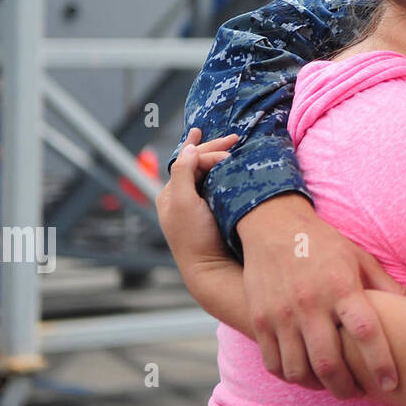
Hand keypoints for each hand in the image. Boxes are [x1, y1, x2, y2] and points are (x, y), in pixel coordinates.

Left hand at [157, 128, 238, 268]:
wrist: (211, 269)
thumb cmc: (194, 237)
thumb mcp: (183, 202)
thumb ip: (182, 173)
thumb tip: (188, 148)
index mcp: (170, 193)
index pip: (189, 161)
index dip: (209, 151)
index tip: (232, 148)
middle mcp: (182, 197)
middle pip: (197, 164)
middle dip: (214, 148)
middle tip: (235, 137)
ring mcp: (198, 205)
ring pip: (208, 173)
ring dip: (220, 158)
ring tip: (231, 144)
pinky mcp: (213, 213)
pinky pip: (217, 185)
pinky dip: (224, 172)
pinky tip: (231, 165)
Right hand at [236, 194, 405, 399]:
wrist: (273, 226)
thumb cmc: (323, 244)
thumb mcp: (358, 257)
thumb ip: (383, 286)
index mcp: (340, 286)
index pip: (365, 332)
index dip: (380, 362)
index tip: (391, 383)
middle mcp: (309, 303)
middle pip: (328, 363)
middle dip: (347, 388)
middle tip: (359, 392)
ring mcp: (281, 314)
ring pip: (299, 370)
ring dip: (319, 386)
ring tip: (333, 383)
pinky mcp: (259, 320)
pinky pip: (274, 364)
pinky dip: (292, 376)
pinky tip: (306, 372)